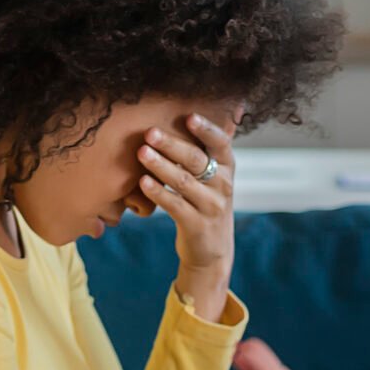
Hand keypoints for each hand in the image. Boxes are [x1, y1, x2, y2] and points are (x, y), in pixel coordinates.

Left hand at [137, 113, 236, 320]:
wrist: (211, 252)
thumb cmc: (205, 205)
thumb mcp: (212, 180)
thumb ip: (202, 154)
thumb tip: (180, 119)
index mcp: (228, 168)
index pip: (221, 143)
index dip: (206, 129)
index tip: (188, 117)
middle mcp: (223, 185)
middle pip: (196, 160)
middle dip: (172, 144)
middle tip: (150, 132)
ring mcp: (211, 206)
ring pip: (183, 182)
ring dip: (160, 166)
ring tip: (141, 153)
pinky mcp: (197, 225)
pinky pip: (174, 205)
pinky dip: (158, 192)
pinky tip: (143, 182)